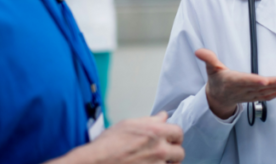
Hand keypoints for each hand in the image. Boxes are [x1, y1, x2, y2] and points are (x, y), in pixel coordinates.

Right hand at [56, 111, 183, 163]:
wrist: (96, 163)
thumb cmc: (108, 145)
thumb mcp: (129, 124)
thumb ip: (150, 120)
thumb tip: (162, 117)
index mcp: (156, 132)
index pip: (178, 132)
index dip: (175, 135)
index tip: (172, 138)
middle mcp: (159, 150)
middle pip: (180, 152)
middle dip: (174, 152)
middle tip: (167, 152)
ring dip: (168, 163)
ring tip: (157, 162)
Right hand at [195, 48, 275, 118]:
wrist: (217, 98)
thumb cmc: (217, 80)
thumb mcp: (211, 68)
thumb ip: (208, 59)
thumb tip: (198, 51)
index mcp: (231, 81)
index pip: (243, 81)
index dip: (253, 81)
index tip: (263, 80)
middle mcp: (241, 90)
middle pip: (257, 87)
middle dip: (270, 85)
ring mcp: (248, 95)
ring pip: (263, 93)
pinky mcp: (253, 97)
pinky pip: (265, 97)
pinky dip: (275, 94)